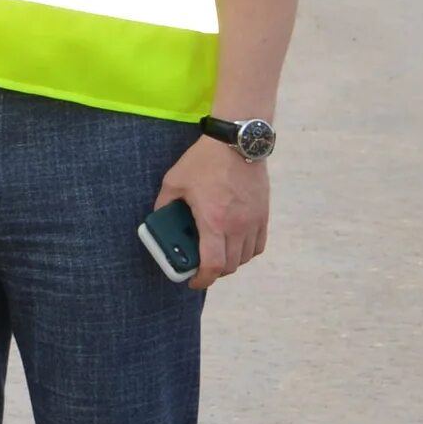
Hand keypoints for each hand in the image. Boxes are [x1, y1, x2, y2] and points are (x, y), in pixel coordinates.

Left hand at [155, 135, 268, 288]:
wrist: (236, 142)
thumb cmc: (205, 161)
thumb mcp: (175, 180)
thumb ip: (164, 204)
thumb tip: (159, 219)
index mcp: (213, 220)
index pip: (213, 265)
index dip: (203, 279)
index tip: (194, 281)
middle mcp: (237, 225)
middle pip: (229, 266)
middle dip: (214, 272)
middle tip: (202, 266)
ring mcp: (253, 221)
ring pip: (245, 257)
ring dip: (230, 261)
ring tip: (218, 253)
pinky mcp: (263, 214)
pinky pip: (258, 244)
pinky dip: (247, 250)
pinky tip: (236, 243)